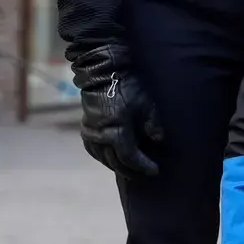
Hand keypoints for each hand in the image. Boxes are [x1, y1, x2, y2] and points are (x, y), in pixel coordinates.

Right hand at [74, 45, 162, 179]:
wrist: (104, 70)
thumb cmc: (128, 85)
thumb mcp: (147, 103)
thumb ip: (153, 124)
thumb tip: (158, 141)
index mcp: (116, 130)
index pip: (129, 157)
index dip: (142, 166)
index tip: (155, 170)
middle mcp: (100, 135)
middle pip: (115, 161)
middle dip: (131, 170)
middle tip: (145, 174)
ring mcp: (90, 132)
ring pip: (102, 158)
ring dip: (116, 165)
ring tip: (131, 169)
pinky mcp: (86, 127)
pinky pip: (93, 149)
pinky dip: (103, 156)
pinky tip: (112, 158)